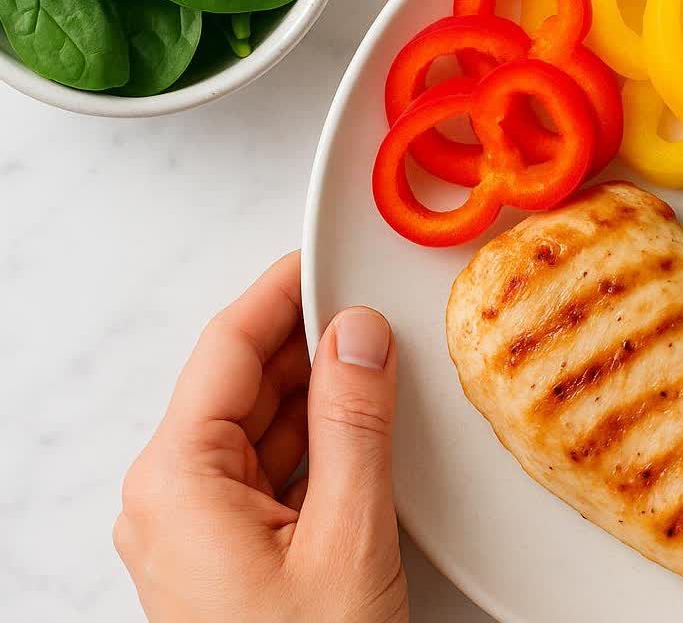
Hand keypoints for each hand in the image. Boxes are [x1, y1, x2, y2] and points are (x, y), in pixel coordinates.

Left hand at [114, 252, 408, 622]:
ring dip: (320, 401)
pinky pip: (270, 477)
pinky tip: (363, 437)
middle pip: (240, 388)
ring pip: (259, 432)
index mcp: (175, 482)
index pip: (226, 351)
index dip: (279, 295)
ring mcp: (196, 533)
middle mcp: (170, 501)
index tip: (321, 256)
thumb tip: (358, 339)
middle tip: (374, 314)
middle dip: (309, 348)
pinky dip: (318, 450)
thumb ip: (354, 426)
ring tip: (381, 373)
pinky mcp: (228, 558)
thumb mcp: (346, 537)